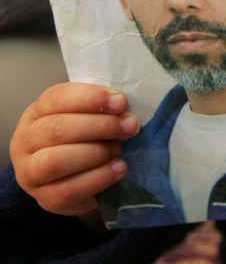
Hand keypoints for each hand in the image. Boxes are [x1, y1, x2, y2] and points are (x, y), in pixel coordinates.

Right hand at [9, 82, 139, 217]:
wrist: (78, 182)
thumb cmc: (85, 140)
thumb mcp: (88, 117)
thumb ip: (100, 108)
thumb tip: (124, 106)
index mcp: (36, 113)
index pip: (55, 98)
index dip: (90, 98)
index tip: (120, 102)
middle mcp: (25, 142)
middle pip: (56, 129)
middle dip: (100, 125)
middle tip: (129, 126)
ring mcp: (29, 173)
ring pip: (55, 161)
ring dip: (96, 152)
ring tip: (119, 149)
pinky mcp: (45, 200)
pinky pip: (68, 191)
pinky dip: (99, 177)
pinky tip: (119, 168)